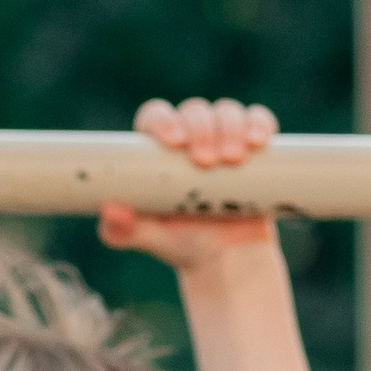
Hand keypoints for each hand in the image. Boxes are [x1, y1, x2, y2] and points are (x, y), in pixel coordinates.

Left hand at [102, 95, 282, 272]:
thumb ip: (124, 231)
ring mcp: (223, 137)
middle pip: (194, 111)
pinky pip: (259, 121)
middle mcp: (190, 136)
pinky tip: (258, 141)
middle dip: (201, 129)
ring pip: (227, 112)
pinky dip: (260, 124)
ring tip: (233, 159)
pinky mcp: (253, 145)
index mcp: (158, 150)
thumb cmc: (181, 244)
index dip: (163, 120)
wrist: (226, 260)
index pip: (155, 116)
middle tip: (206, 162)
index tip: (173, 142)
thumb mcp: (151, 239)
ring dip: (230, 127)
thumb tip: (110, 211)